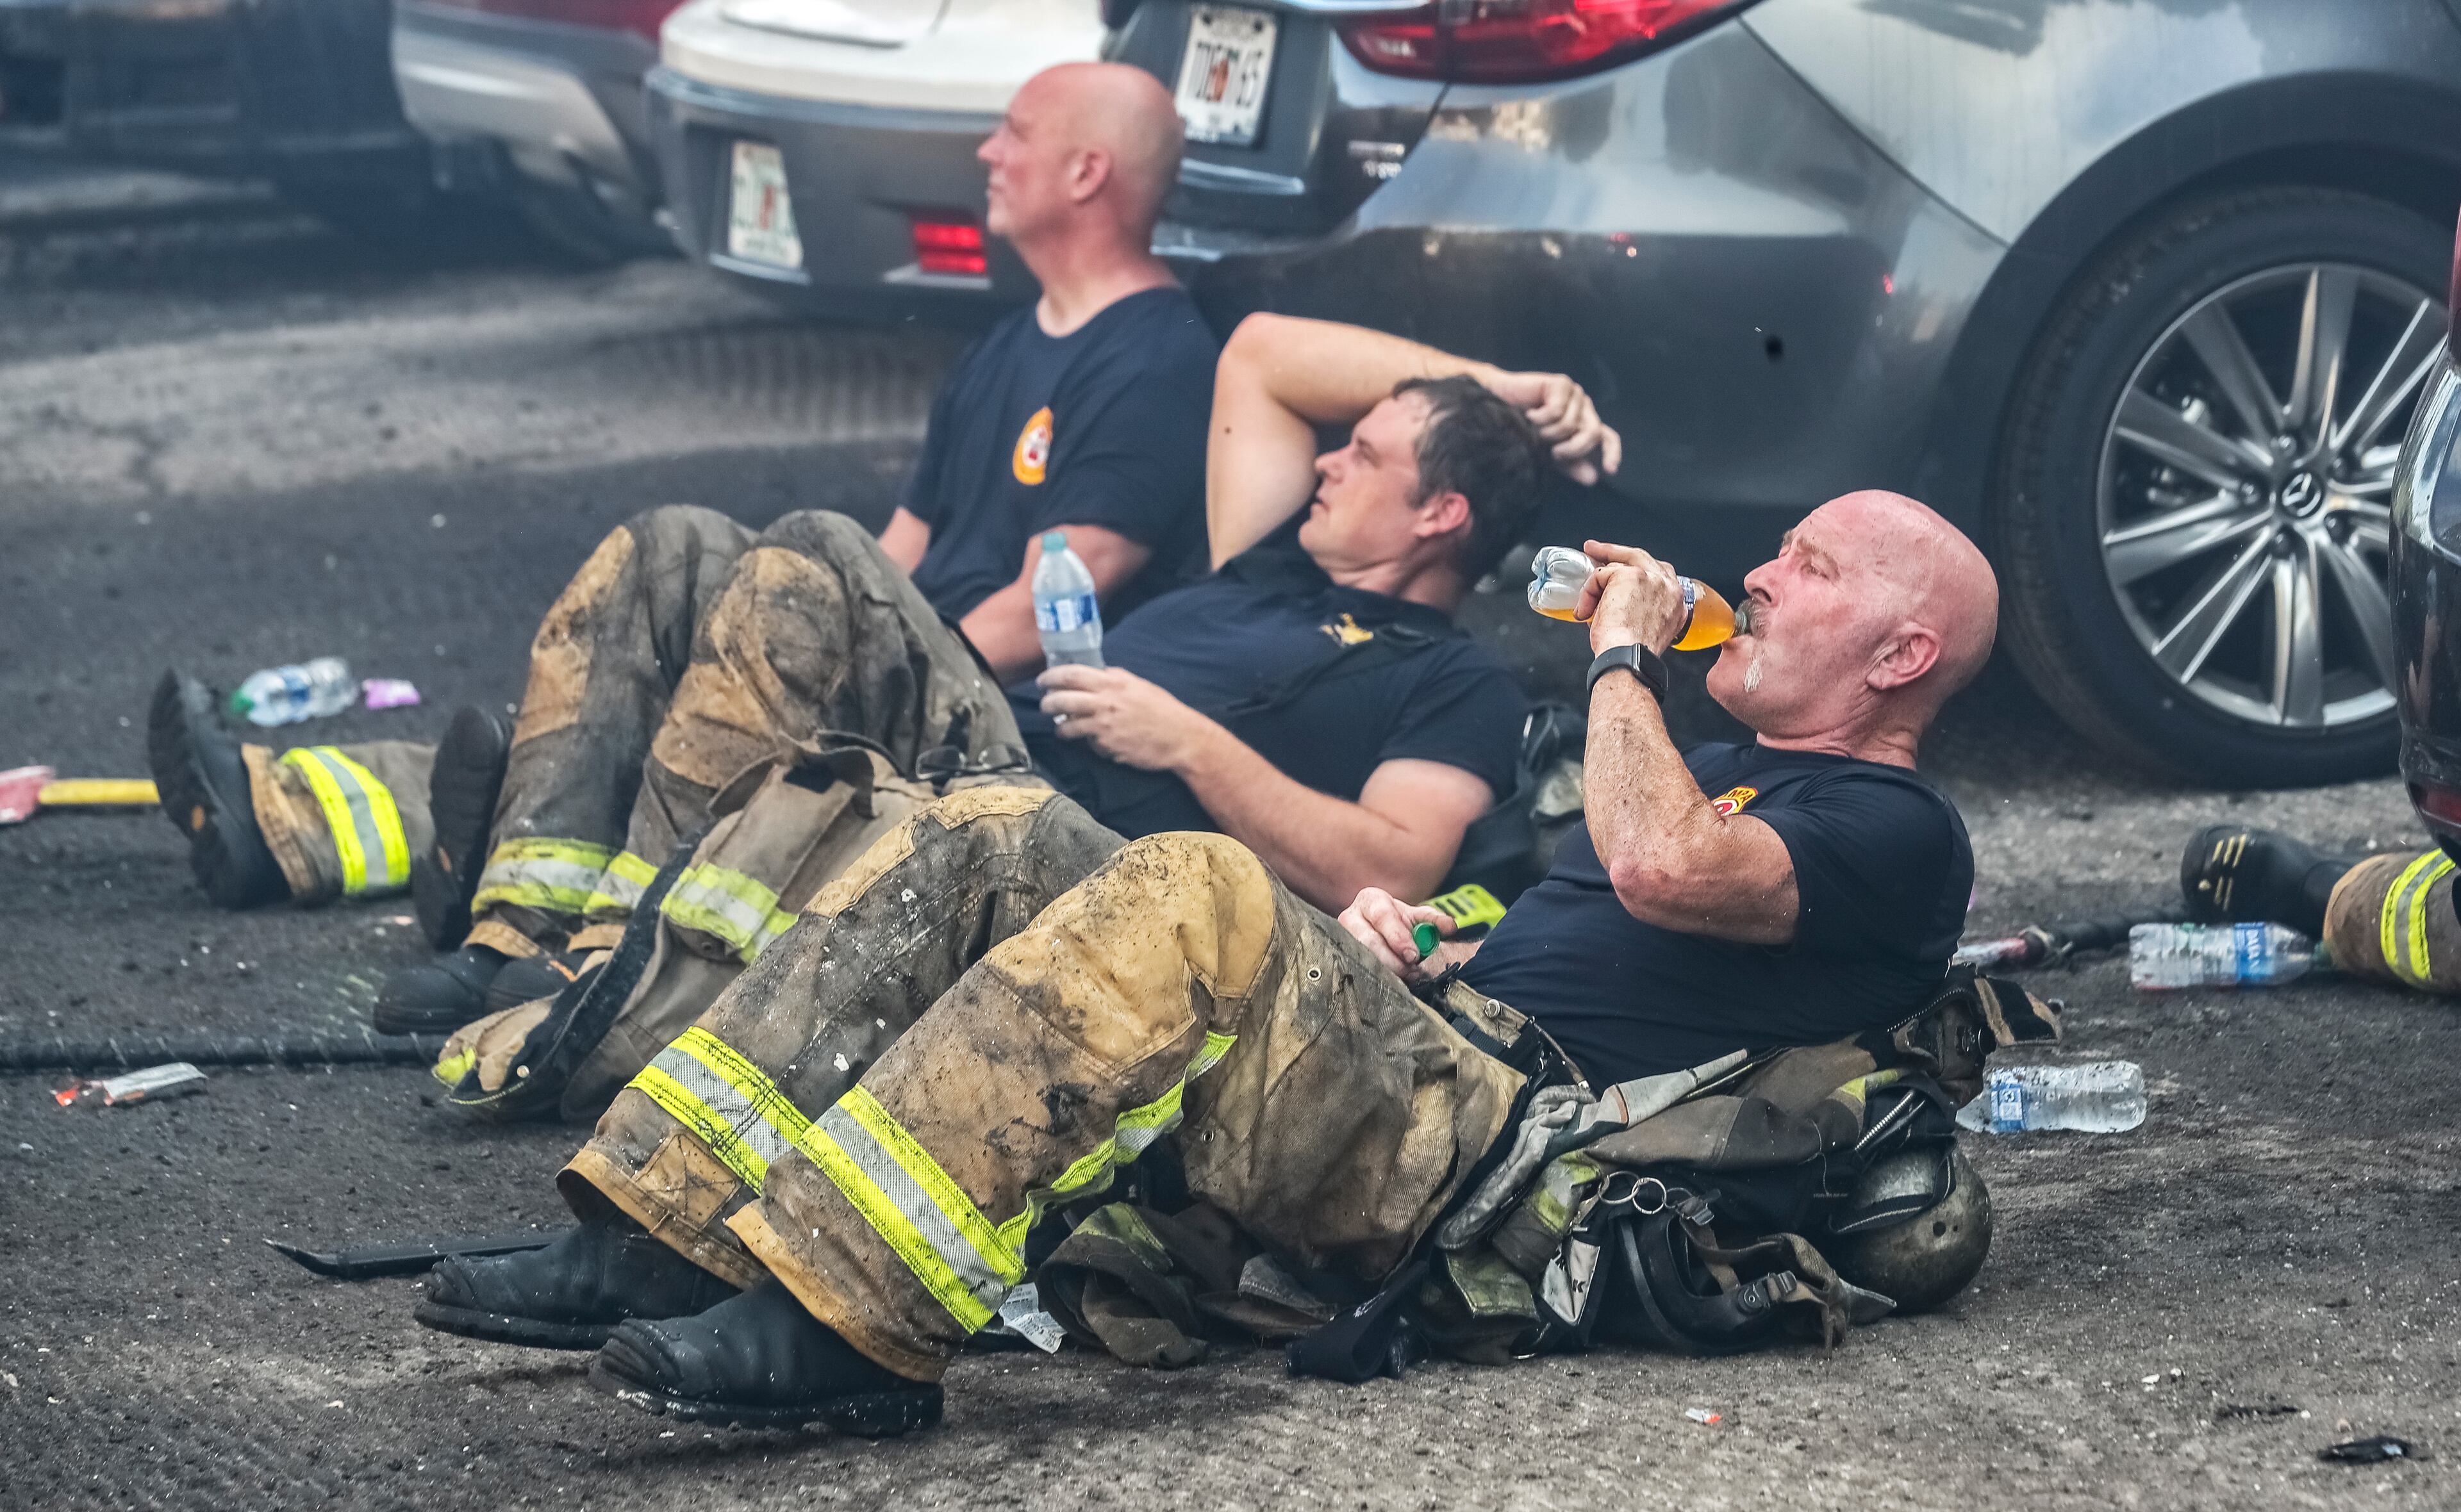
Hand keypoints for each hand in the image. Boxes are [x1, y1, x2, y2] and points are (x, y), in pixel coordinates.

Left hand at [1037, 664, 1215, 771]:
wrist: (1181, 738)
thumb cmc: (1163, 711)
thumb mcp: (1139, 685)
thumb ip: (1116, 679)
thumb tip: (1096, 674)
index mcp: (1114, 682)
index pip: (1072, 673)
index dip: (1051, 676)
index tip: (1042, 681)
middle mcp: (1106, 701)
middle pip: (1062, 699)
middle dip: (1047, 702)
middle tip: (1044, 705)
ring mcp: (1105, 725)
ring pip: (1068, 725)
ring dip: (1060, 727)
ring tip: (1060, 728)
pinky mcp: (1107, 746)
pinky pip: (1087, 743)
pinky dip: (1085, 742)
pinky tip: (1090, 741)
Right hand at [1338, 886, 1452, 981]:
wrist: (1382, 933)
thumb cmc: (1399, 924)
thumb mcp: (1419, 919)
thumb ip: (1435, 921)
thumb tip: (1450, 926)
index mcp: (1371, 900)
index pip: (1382, 916)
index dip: (1398, 937)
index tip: (1414, 955)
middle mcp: (1350, 916)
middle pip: (1367, 940)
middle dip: (1392, 959)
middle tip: (1411, 971)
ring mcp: (1341, 938)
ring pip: (1359, 957)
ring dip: (1384, 970)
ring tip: (1404, 976)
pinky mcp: (1339, 956)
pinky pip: (1354, 969)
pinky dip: (1374, 977)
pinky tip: (1389, 981)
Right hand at [1483, 370, 1622, 485]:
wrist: (1498, 405)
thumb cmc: (1524, 429)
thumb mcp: (1548, 454)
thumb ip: (1571, 464)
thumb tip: (1593, 478)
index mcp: (1585, 425)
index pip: (1608, 437)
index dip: (1612, 453)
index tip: (1610, 470)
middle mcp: (1584, 409)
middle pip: (1594, 433)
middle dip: (1573, 448)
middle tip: (1553, 453)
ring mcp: (1575, 395)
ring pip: (1572, 424)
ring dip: (1548, 433)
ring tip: (1534, 427)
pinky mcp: (1561, 384)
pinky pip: (1557, 410)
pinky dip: (1540, 418)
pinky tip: (1530, 413)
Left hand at [1576, 539, 1685, 656]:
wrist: (1629, 657)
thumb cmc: (1632, 653)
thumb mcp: (1647, 630)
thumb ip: (1643, 612)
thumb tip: (1619, 604)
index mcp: (1676, 603)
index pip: (1661, 574)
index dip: (1639, 569)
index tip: (1622, 568)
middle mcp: (1669, 587)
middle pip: (1641, 557)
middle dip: (1615, 552)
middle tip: (1595, 549)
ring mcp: (1651, 578)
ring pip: (1616, 567)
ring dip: (1596, 586)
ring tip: (1586, 607)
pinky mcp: (1631, 575)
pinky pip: (1600, 576)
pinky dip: (1588, 593)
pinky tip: (1586, 612)